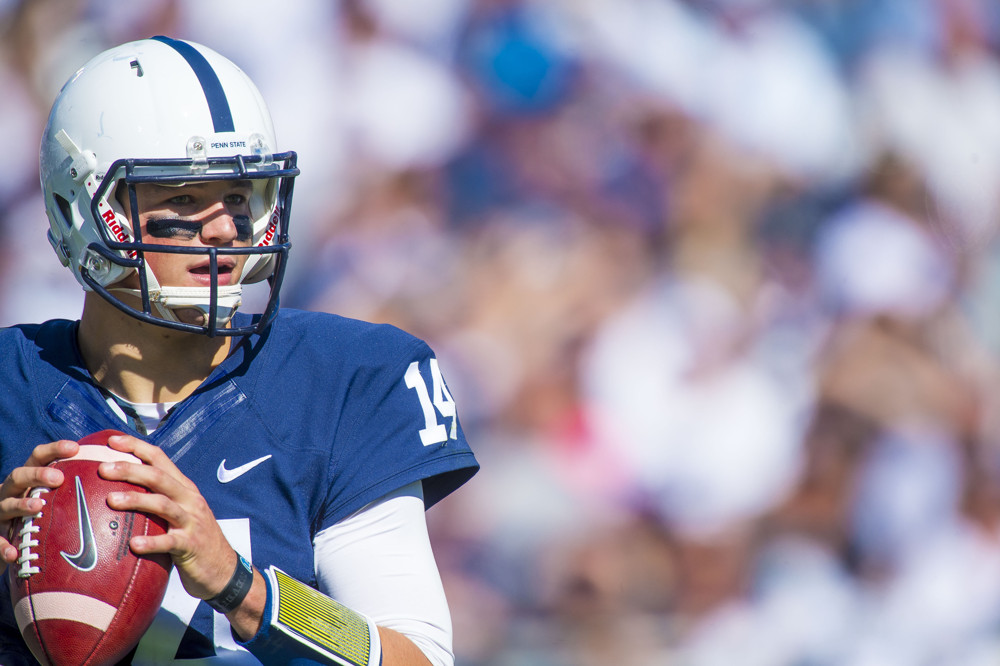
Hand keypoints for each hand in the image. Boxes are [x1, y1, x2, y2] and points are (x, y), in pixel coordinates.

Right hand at [0, 439, 78, 573]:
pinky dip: (3, 546)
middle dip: (37, 475)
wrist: (5, 542)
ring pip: (6, 505)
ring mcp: (0, 513)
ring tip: (37, 507)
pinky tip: (13, 553)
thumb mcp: (50, 496)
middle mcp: (10, 492)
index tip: (75, 447)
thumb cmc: (37, 513)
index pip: (38, 457)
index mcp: (27, 478)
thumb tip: (115, 478)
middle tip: (58, 477)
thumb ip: (73, 487)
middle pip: (18, 475)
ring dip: (21, 505)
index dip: (54, 449)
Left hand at [98, 434, 238, 601]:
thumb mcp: (179, 514)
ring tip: (110, 500)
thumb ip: (157, 501)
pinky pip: (170, 542)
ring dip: (136, 500)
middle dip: (130, 469)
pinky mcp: (192, 545)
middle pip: (159, 477)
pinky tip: (133, 545)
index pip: (160, 459)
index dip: (137, 446)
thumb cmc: (192, 540)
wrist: (223, 569)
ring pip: (163, 504)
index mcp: (184, 488)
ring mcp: (192, 521)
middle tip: (102, 468)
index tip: (111, 440)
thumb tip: (115, 493)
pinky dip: (151, 542)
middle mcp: (189, 499)